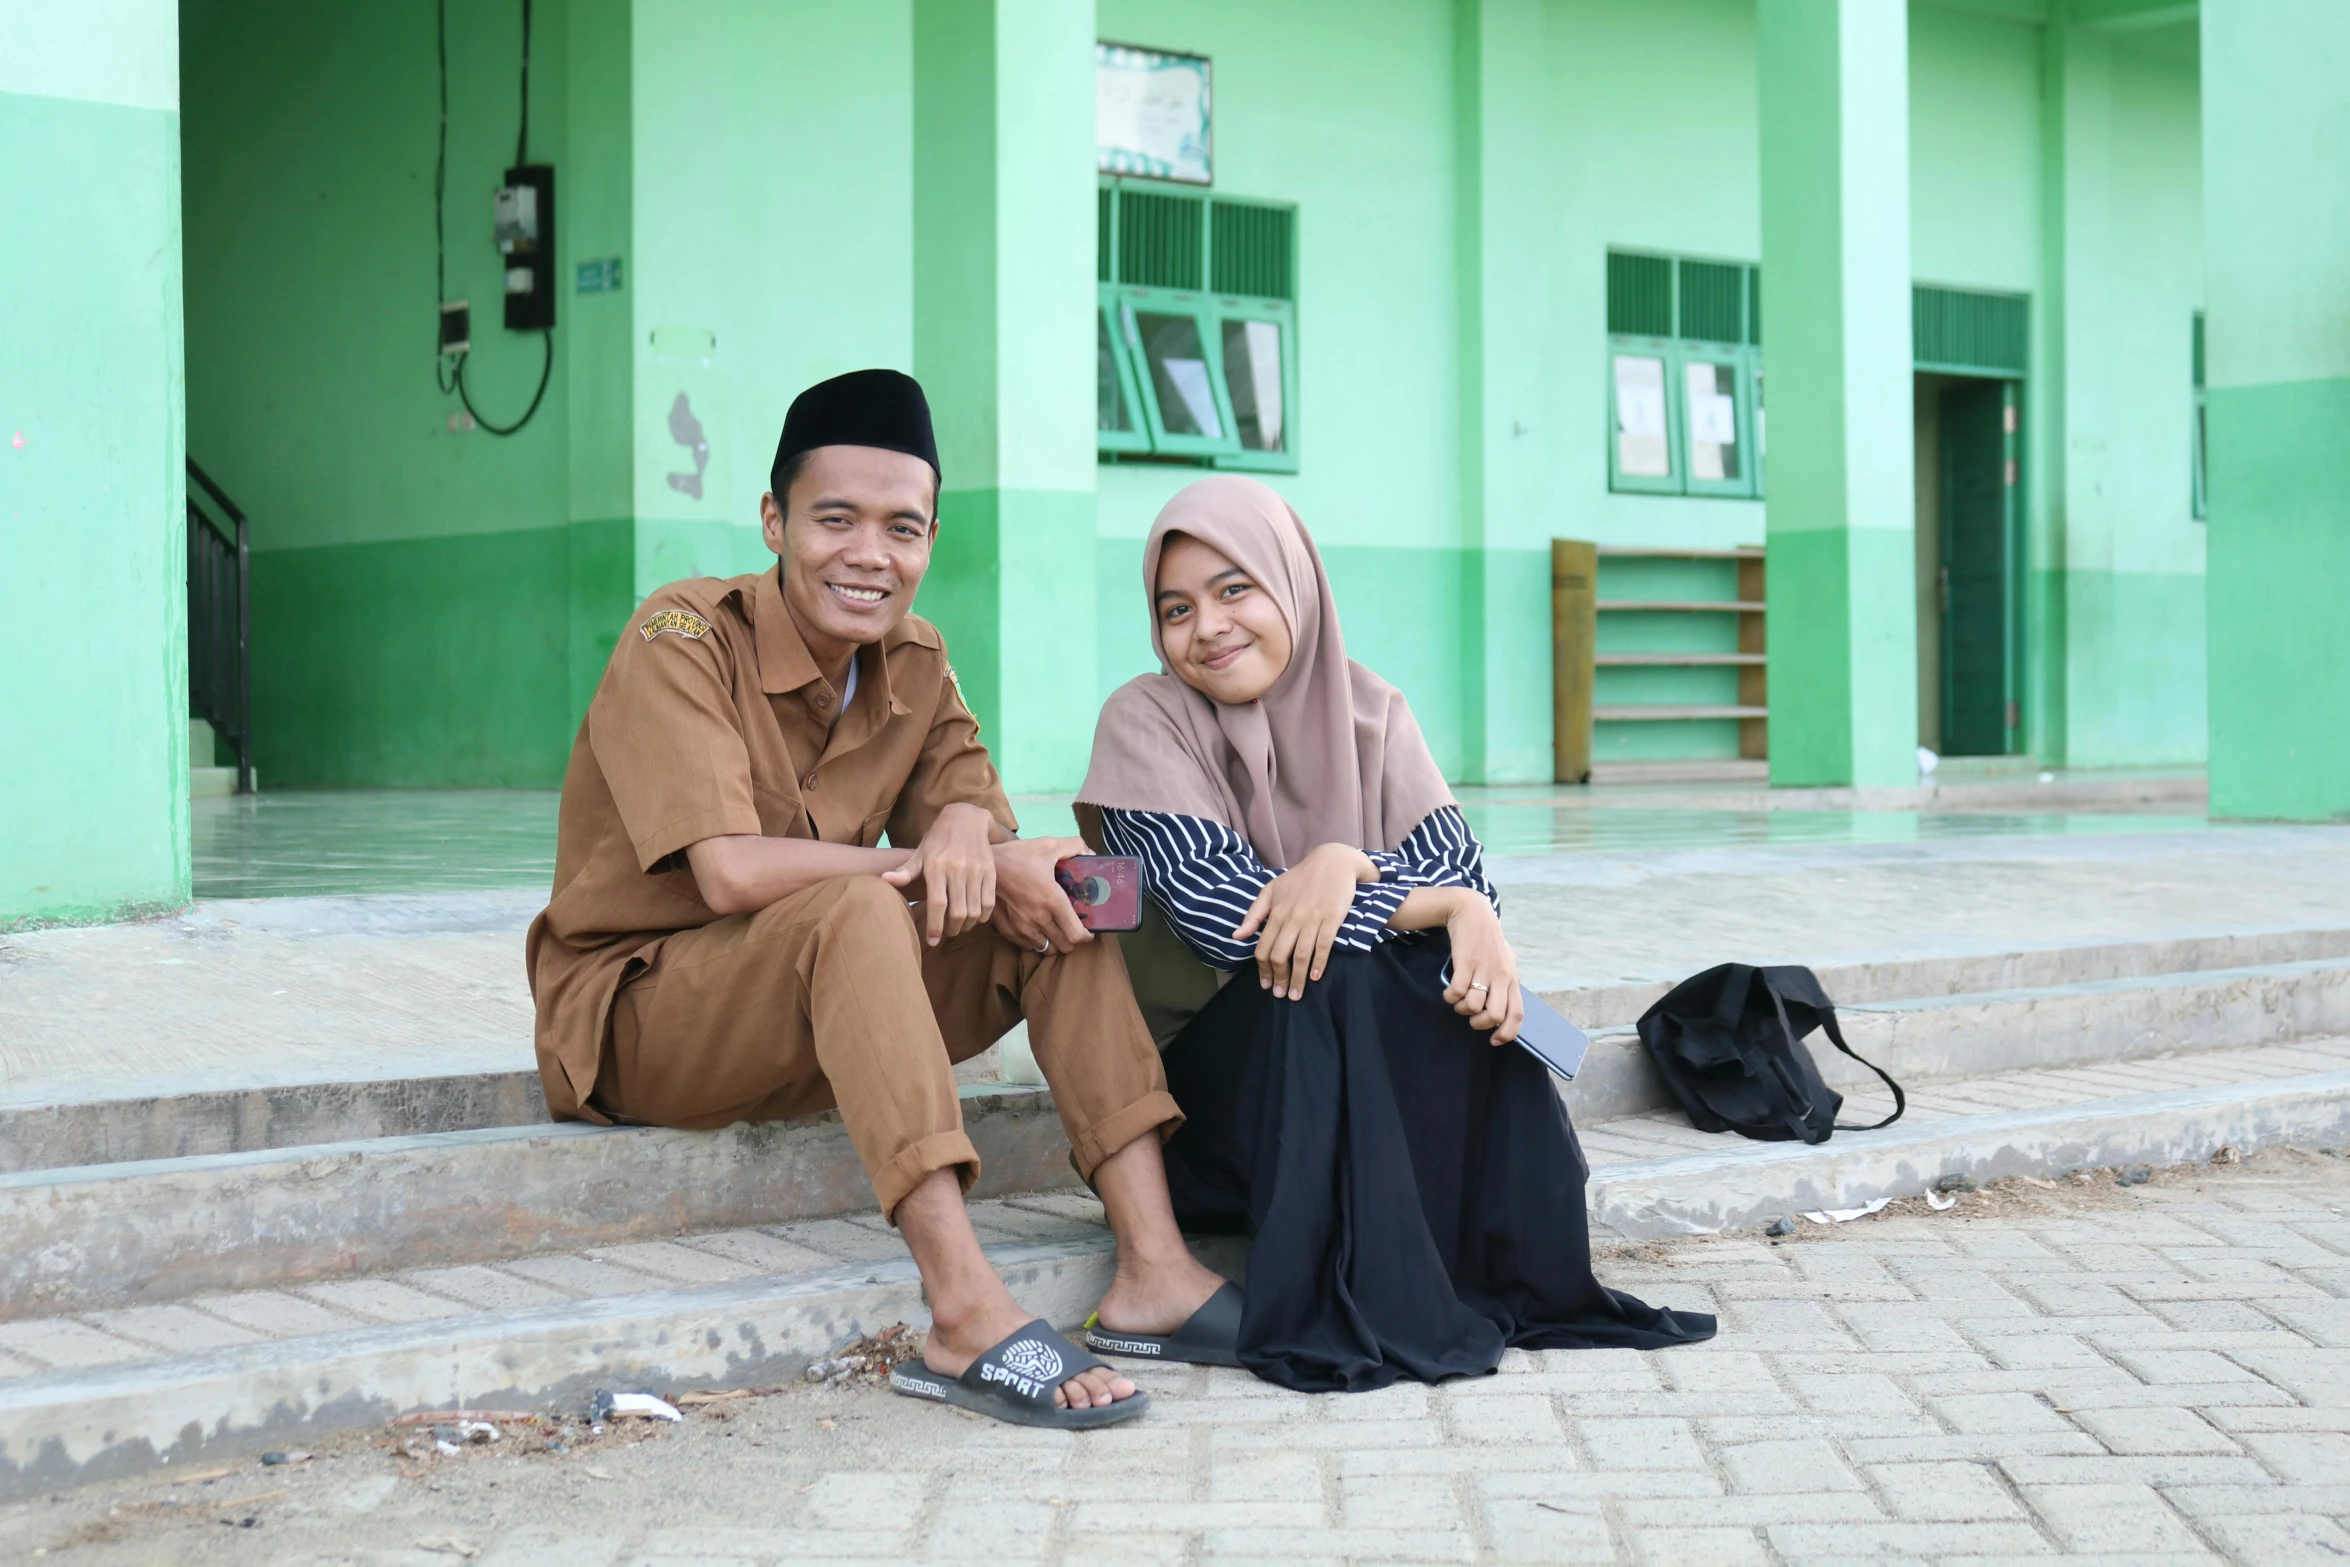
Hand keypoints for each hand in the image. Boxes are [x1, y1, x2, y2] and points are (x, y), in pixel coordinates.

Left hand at [881, 801, 997, 944]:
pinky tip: (974, 918)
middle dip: (951, 929)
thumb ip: (905, 871)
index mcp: (936, 867)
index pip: (936, 904)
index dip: (934, 926)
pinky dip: (982, 916)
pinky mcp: (990, 871)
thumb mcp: (920, 853)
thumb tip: (883, 879)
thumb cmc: (937, 839)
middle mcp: (957, 869)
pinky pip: (988, 902)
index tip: (932, 941)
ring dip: (966, 925)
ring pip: (974, 910)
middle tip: (946, 933)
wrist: (967, 818)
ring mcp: (976, 871)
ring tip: (959, 926)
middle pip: (957, 912)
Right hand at [990, 836, 1093, 954]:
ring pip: (1046, 949)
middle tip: (1071, 927)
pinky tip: (1035, 927)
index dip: (1086, 936)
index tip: (1087, 929)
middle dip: (1072, 940)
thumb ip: (1073, 846)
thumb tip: (1090, 854)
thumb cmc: (1016, 856)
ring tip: (1053, 928)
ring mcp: (1022, 928)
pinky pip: (1028, 946)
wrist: (982, 867)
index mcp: (1052, 900)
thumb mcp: (1046, 845)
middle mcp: (1039, 919)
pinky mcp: (1008, 931)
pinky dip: (1035, 941)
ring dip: (1053, 941)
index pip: (1076, 935)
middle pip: (1064, 946)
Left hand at [1233, 842, 1376, 999]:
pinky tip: (1317, 977)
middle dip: (1278, 979)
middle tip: (1280, 995)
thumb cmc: (1300, 878)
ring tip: (1296, 995)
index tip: (1265, 984)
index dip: (1263, 970)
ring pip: (1301, 955)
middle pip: (1280, 956)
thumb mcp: (1271, 890)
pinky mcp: (1332, 918)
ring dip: (1297, 979)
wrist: (1333, 861)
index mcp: (1275, 912)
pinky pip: (1324, 946)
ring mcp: (1312, 919)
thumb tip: (1237, 936)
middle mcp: (1292, 918)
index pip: (1263, 948)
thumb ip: (1254, 914)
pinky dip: (1319, 964)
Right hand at [1440, 892, 1523, 1043]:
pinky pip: (1457, 991)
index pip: (1517, 1014)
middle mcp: (1501, 976)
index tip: (1495, 1041)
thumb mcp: (1504, 961)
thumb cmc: (1488, 940)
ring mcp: (1484, 969)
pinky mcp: (1466, 962)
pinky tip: (1449, 992)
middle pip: (1495, 1015)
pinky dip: (1450, 997)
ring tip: (1458, 1001)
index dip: (1507, 1033)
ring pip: (1474, 1006)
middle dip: (1479, 1024)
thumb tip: (1505, 1010)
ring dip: (1462, 1009)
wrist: (1472, 912)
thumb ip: (1505, 983)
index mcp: (1512, 978)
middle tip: (1471, 1018)